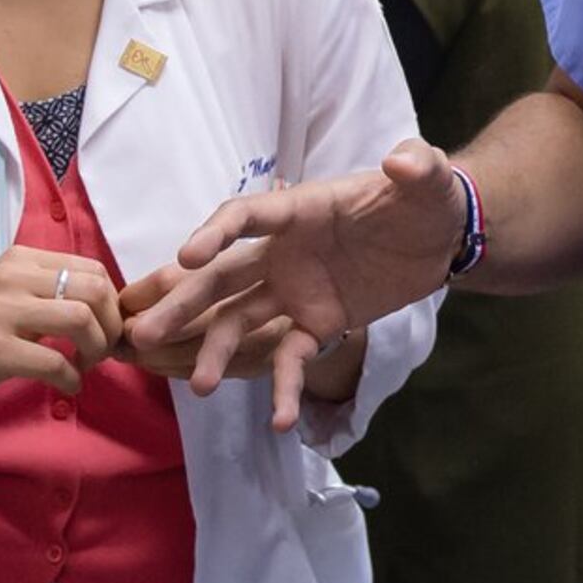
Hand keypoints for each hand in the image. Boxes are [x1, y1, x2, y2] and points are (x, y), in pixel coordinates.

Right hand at [0, 247, 122, 415]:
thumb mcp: (6, 296)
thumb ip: (48, 293)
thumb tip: (105, 308)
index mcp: (20, 260)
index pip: (92, 268)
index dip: (112, 303)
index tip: (104, 330)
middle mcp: (12, 277)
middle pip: (94, 290)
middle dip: (110, 327)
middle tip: (101, 352)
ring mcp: (0, 312)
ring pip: (80, 319)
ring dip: (96, 351)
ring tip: (84, 367)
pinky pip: (54, 361)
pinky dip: (71, 378)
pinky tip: (67, 385)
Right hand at [129, 142, 460, 426]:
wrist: (442, 237)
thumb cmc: (424, 197)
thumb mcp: (428, 177)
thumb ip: (417, 165)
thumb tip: (402, 162)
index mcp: (299, 211)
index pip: (245, 217)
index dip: (216, 233)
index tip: (186, 256)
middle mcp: (285, 253)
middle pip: (221, 277)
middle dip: (182, 303)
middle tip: (141, 333)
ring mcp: (296, 292)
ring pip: (241, 322)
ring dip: (216, 352)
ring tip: (198, 387)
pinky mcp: (318, 324)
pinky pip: (291, 358)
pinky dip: (285, 388)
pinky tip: (281, 421)